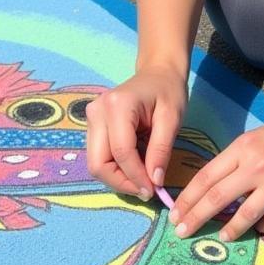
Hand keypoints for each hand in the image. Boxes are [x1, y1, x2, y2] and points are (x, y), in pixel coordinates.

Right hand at [85, 66, 187, 200]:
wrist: (157, 73)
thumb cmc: (168, 91)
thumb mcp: (172, 118)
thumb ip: (161, 149)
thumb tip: (154, 181)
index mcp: (117, 106)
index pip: (121, 152)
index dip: (136, 177)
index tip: (153, 191)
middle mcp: (96, 112)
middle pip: (98, 162)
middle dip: (121, 182)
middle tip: (146, 191)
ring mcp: (91, 119)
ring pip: (96, 163)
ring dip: (118, 178)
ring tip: (143, 181)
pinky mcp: (93, 126)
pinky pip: (99, 156)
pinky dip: (116, 169)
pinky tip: (135, 168)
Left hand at [169, 105, 263, 241]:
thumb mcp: (261, 136)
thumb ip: (239, 157)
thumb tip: (219, 182)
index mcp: (244, 148)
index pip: (207, 177)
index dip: (188, 198)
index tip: (176, 212)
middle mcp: (256, 167)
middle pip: (216, 198)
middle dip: (195, 218)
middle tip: (181, 232)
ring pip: (243, 216)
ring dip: (229, 230)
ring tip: (221, 238)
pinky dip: (262, 228)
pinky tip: (259, 228)